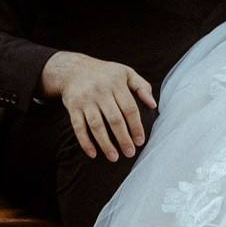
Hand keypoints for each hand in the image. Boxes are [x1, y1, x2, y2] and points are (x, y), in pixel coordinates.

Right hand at [40, 49, 156, 160]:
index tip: (140, 141)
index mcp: (116, 83)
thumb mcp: (125, 73)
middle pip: (114, 119)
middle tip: (130, 153)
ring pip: (96, 125)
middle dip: (123, 138)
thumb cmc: (105, 73)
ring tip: (114, 157)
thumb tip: (153, 105)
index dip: (136, 126)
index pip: (129, 108)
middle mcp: (100, 91)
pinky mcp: (73, 107)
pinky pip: (78, 127)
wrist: (72, 69)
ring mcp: (85, 100)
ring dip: (105, 143)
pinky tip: (93, 154)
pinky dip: (85, 142)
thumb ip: (142, 86)